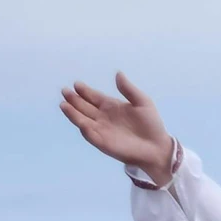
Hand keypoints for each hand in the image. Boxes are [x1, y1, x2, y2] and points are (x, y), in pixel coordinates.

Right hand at [59, 73, 176, 186]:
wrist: (157, 146)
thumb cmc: (151, 125)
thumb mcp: (142, 102)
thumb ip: (128, 89)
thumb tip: (118, 73)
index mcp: (111, 107)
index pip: (94, 97)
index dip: (84, 91)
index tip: (76, 84)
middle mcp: (103, 118)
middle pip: (84, 107)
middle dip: (74, 100)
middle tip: (65, 91)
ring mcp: (102, 131)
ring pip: (83, 121)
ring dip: (73, 114)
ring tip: (64, 105)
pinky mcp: (104, 144)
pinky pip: (92, 136)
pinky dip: (86, 130)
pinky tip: (81, 123)